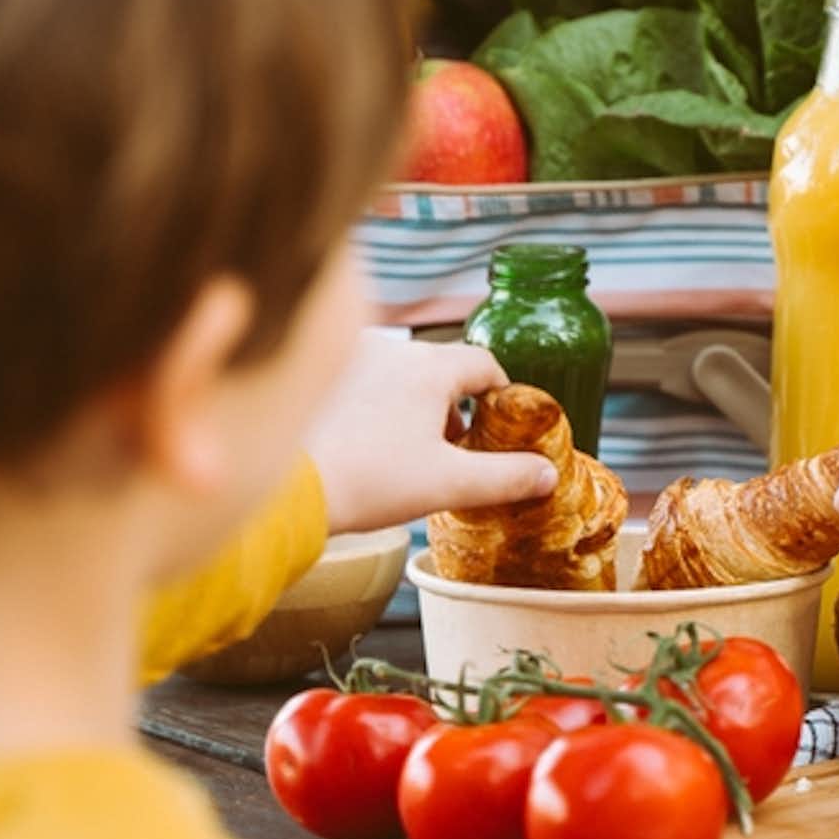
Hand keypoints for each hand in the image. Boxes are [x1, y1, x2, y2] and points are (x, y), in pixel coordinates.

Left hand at [306, 338, 557, 534]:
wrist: (292, 488)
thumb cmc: (370, 481)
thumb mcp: (450, 484)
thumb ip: (506, 477)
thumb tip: (546, 474)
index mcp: (430, 368)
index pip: (484, 364)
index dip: (501, 394)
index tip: (502, 423)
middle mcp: (391, 351)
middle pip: (442, 369)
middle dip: (456, 405)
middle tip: (456, 448)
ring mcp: (352, 360)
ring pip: (402, 375)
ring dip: (416, 404)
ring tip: (412, 450)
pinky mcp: (322, 379)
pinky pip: (365, 382)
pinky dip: (379, 404)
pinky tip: (370, 444)